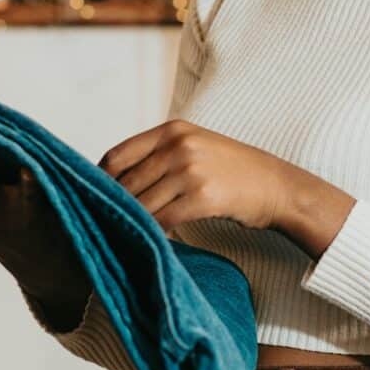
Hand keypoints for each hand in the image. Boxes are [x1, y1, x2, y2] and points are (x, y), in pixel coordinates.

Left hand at [97, 119, 354, 256]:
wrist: (276, 186)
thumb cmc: (232, 170)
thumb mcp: (195, 146)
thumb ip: (158, 155)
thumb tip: (114, 179)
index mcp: (172, 130)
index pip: (117, 155)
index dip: (100, 180)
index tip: (93, 199)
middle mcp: (179, 145)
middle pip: (126, 182)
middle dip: (113, 206)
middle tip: (102, 225)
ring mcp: (191, 170)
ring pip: (142, 203)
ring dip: (132, 222)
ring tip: (123, 234)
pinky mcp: (203, 197)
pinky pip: (163, 219)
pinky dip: (153, 232)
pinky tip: (152, 239)